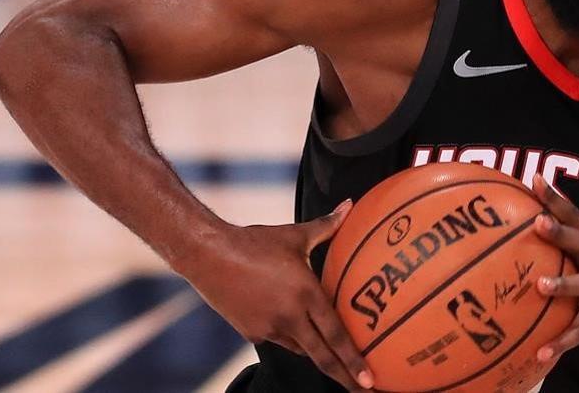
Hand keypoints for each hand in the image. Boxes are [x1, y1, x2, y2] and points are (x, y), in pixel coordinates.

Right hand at [175, 200, 372, 390]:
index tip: (370, 380)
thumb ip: (328, 225)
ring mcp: (269, 328)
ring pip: (301, 348)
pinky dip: (292, 337)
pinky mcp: (251, 333)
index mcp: (305, 294)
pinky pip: (280, 340)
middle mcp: (289, 317)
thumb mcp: (295, 234)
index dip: (354, 360)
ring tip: (336, 361)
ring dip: (317, 353)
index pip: (336, 335)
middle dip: (345, 377)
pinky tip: (294, 328)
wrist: (208, 255)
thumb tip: (350, 204)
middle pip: (322, 356)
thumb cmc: (255, 241)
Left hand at [530, 175, 578, 360]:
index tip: (535, 179)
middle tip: (538, 223)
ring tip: (541, 285)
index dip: (555, 198)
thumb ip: (562, 244)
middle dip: (560, 231)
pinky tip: (541, 352)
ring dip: (563, 284)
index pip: (574, 216)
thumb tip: (519, 227)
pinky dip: (561, 342)